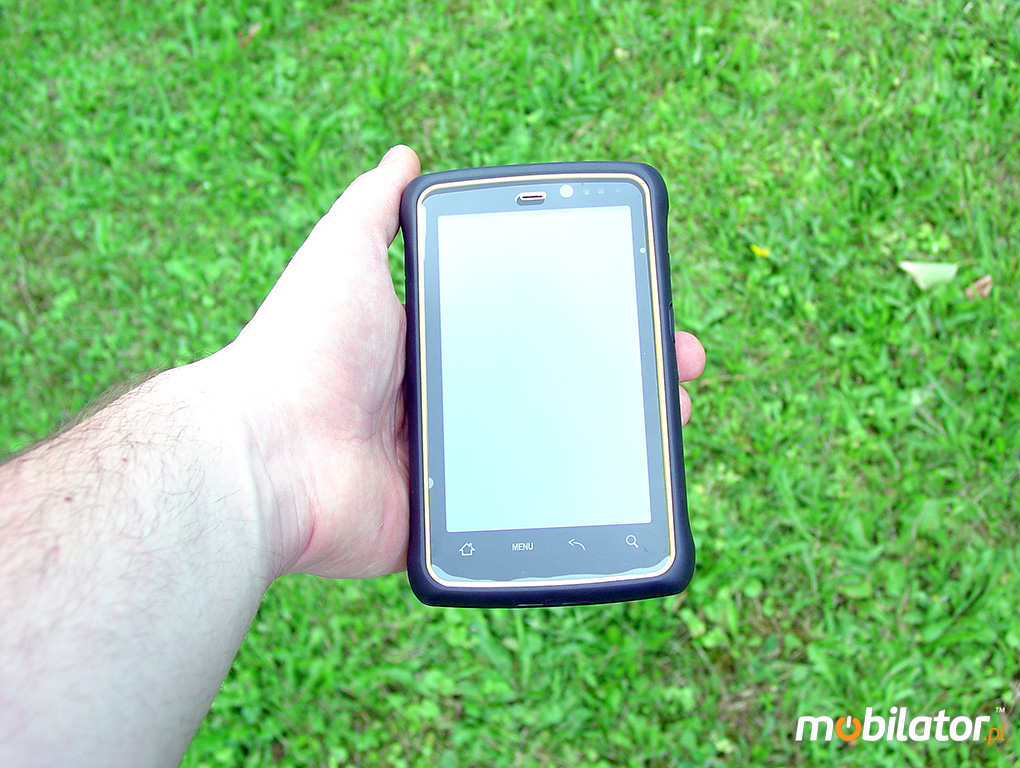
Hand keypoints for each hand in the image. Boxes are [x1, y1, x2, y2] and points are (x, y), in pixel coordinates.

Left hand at [197, 146, 706, 580]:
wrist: (267, 454)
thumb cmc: (306, 349)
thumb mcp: (342, 255)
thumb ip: (375, 209)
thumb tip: (405, 157)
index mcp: (427, 344)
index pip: (524, 325)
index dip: (584, 317)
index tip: (635, 308)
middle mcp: (440, 400)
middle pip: (547, 386)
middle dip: (615, 377)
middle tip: (674, 370)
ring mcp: (446, 463)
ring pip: (545, 450)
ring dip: (609, 439)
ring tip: (668, 425)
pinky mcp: (443, 518)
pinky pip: (512, 513)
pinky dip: (563, 503)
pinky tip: (617, 490)